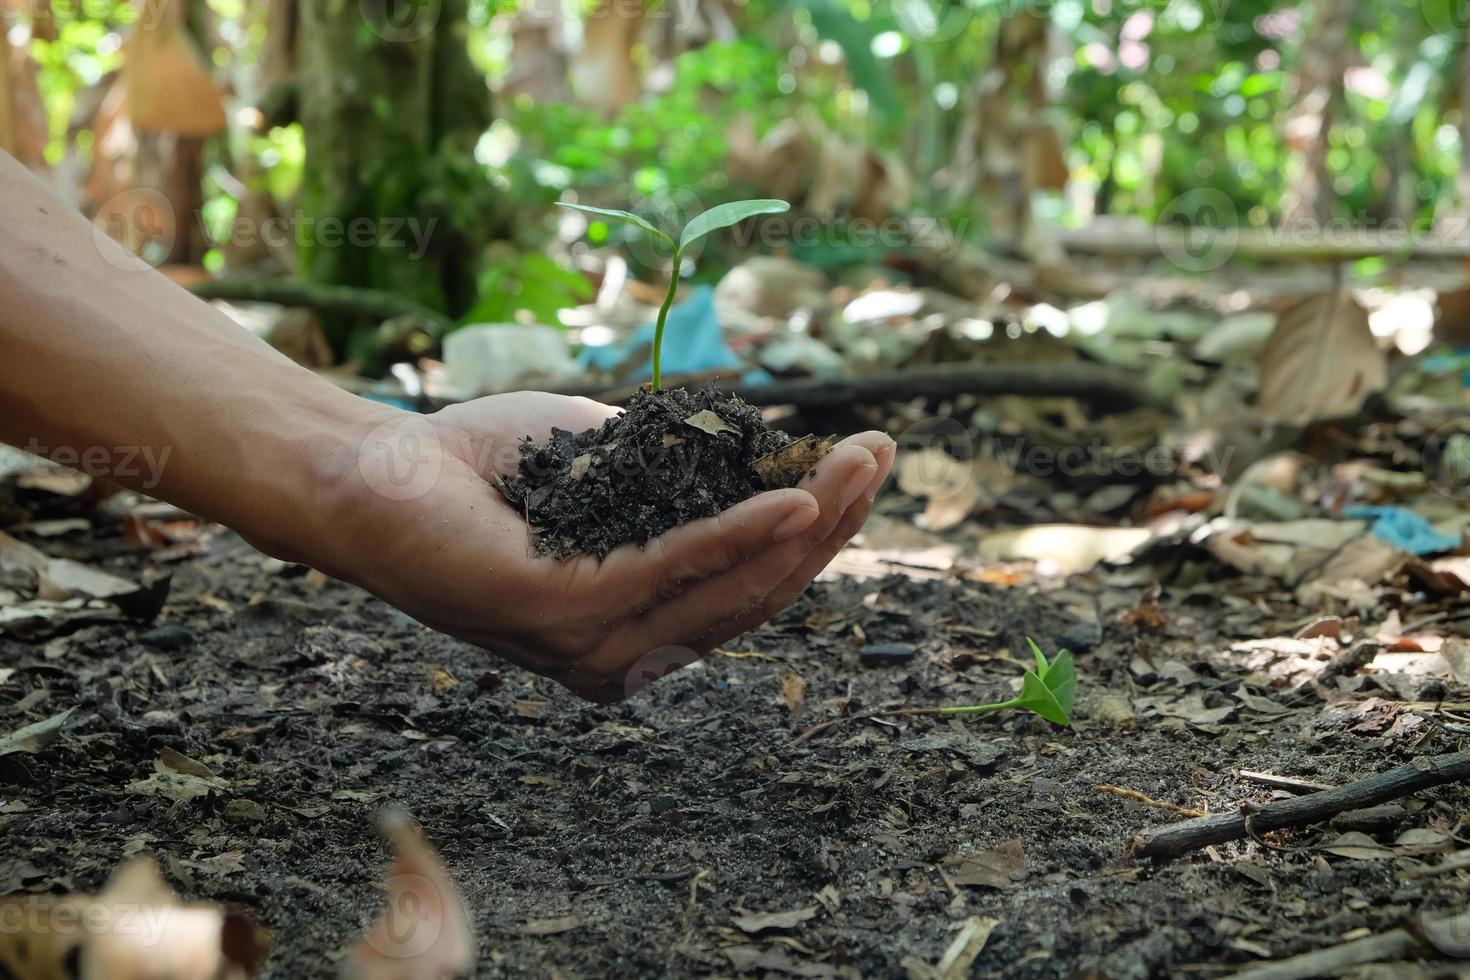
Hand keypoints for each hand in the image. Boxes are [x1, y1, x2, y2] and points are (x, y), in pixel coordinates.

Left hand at [331, 392, 893, 700]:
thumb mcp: (608, 472)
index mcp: (635, 629)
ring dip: (802, 525)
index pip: (748, 590)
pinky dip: (735, 534)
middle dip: (829, 527)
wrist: (373, 472)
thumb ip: (682, 484)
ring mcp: (590, 645)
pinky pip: (669, 572)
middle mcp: (621, 655)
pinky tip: (788, 500)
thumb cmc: (482, 470)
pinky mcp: (560, 614)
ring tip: (854, 466)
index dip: (816, 532)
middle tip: (880, 457)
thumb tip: (765, 462)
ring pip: (726, 590)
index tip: (864, 464)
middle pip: (754, 597)